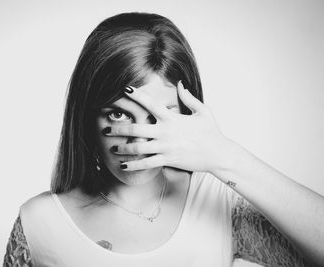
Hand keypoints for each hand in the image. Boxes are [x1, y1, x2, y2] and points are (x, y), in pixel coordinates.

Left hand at [105, 81, 233, 172]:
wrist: (218, 154)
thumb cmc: (211, 132)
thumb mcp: (203, 111)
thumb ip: (189, 97)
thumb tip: (180, 84)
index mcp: (172, 118)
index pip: (150, 104)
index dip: (136, 96)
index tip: (123, 90)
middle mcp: (165, 132)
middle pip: (136, 129)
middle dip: (119, 128)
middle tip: (105, 127)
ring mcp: (165, 147)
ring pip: (138, 148)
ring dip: (123, 148)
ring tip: (112, 148)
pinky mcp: (168, 160)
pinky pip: (147, 164)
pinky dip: (134, 165)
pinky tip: (123, 166)